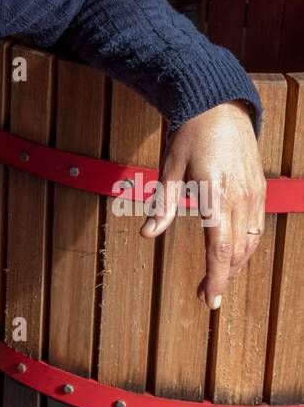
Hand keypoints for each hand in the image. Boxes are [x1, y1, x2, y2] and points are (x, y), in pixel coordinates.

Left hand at [140, 101, 266, 308]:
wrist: (220, 107)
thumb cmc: (191, 135)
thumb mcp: (170, 168)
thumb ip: (163, 204)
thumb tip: (146, 234)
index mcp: (217, 195)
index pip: (220, 248)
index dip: (215, 277)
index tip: (209, 299)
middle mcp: (241, 198)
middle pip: (237, 252)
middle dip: (223, 277)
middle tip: (207, 296)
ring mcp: (254, 195)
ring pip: (250, 243)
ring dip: (235, 265)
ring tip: (217, 279)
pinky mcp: (259, 190)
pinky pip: (256, 227)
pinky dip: (245, 246)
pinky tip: (232, 254)